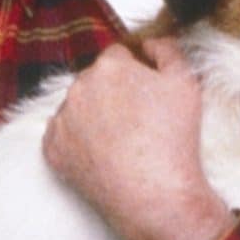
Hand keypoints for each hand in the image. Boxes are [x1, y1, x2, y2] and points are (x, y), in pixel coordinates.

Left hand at [43, 40, 231, 239]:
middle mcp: (78, 88)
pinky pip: (63, 137)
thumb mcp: (187, 83)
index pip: (119, 55)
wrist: (155, 196)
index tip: (147, 94)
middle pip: (95, 81)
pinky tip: (103, 154)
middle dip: (112, 93)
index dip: (135, 72)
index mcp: (109, 67)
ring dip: (93, 115)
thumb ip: (168, 50)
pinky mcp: (52, 151)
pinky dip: (78, 142)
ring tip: (122, 141)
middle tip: (138, 121)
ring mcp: (62, 120)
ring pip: (78, 108)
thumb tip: (150, 43)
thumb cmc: (174, 140)